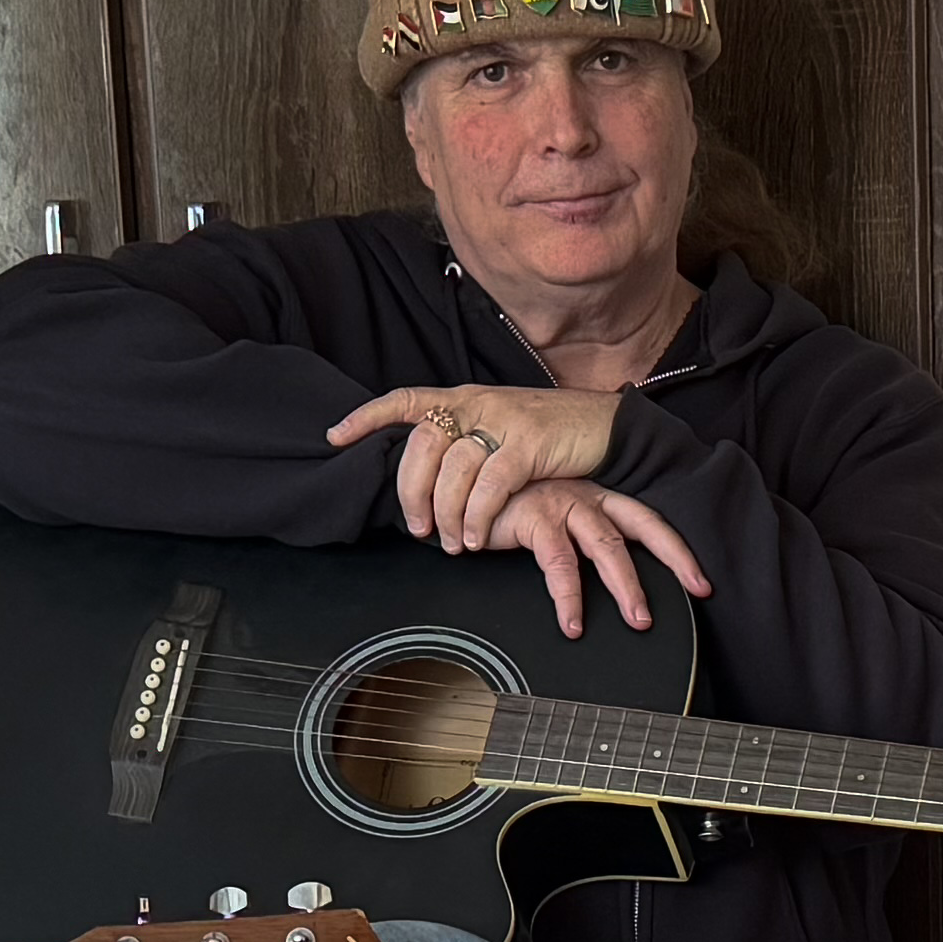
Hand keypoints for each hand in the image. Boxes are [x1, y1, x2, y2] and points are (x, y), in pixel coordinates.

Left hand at [333, 379, 621, 551]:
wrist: (607, 426)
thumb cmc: (550, 437)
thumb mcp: (499, 431)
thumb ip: (465, 447)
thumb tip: (428, 482)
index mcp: (465, 398)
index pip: (406, 398)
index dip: (368, 416)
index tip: (335, 436)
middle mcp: (478, 403)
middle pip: (423, 442)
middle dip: (412, 492)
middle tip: (417, 529)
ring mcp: (504, 420)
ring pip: (454, 469)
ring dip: (447, 513)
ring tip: (454, 543)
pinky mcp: (531, 442)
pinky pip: (491, 484)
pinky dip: (479, 515)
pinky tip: (477, 538)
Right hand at [476, 473, 708, 639]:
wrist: (461, 484)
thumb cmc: (505, 505)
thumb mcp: (550, 522)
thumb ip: (575, 546)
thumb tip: (605, 586)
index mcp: (596, 498)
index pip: (648, 522)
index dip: (677, 551)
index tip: (701, 582)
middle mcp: (587, 497)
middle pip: (641, 527)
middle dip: (672, 560)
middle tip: (694, 591)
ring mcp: (563, 503)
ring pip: (607, 546)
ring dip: (626, 586)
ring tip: (638, 620)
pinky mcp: (535, 516)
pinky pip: (559, 564)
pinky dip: (568, 597)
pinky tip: (572, 622)